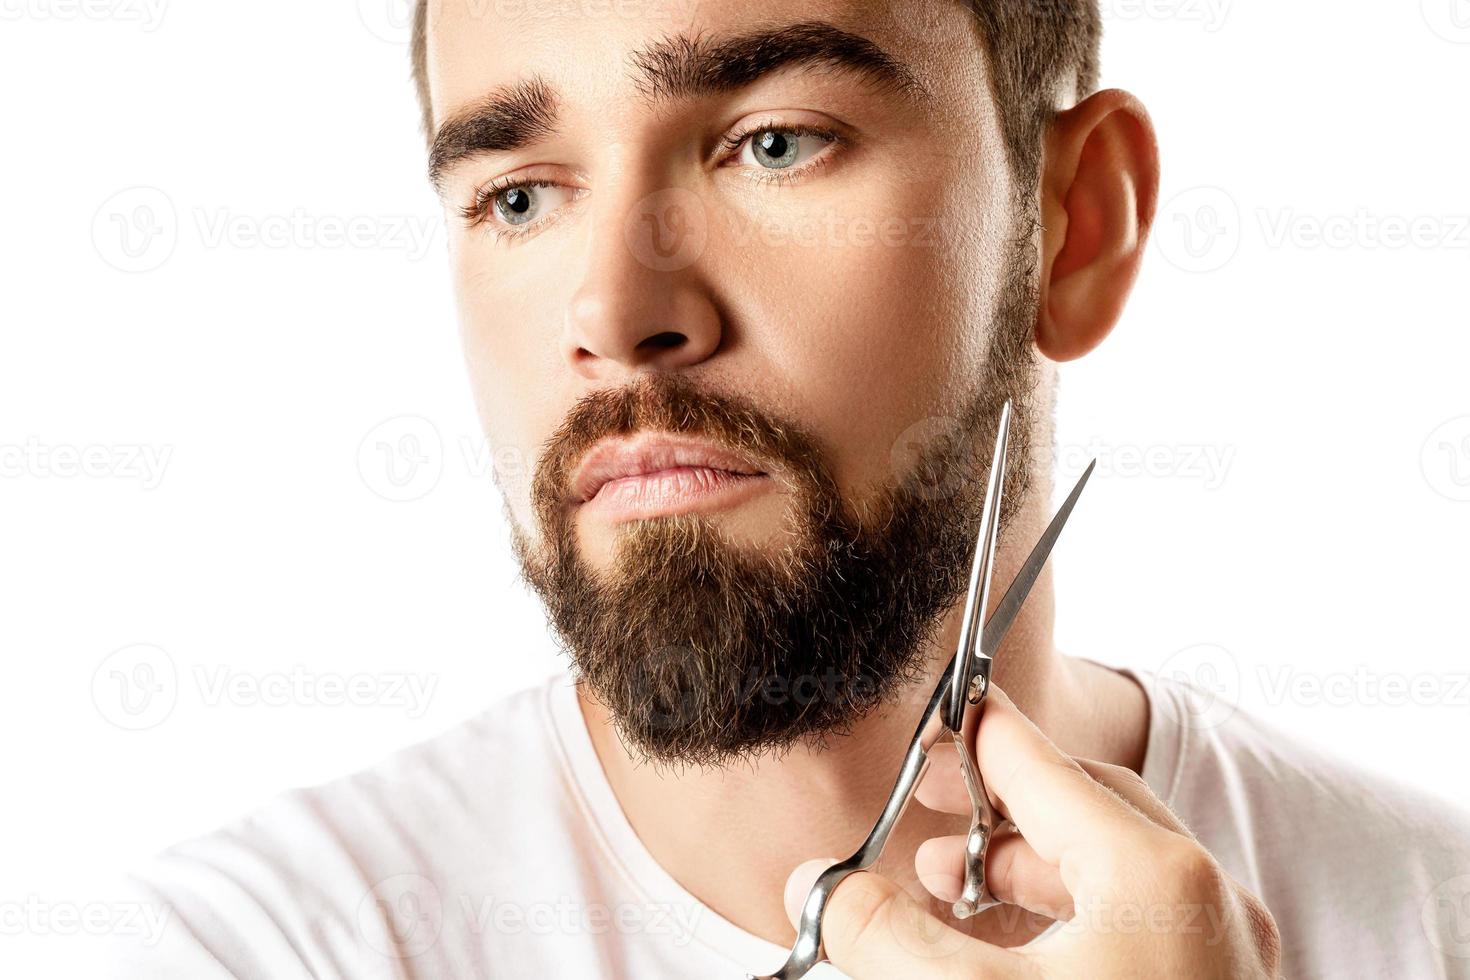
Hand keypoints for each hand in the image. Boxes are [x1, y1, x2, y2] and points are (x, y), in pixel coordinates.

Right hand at [782, 685, 1281, 978]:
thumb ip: (881, 932)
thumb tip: (817, 883)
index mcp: (1154, 876)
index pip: (1042, 764)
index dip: (975, 736)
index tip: (935, 717)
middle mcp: (1203, 903)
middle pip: (1082, 809)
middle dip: (992, 807)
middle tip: (927, 809)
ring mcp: (1216, 957)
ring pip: (1107, 871)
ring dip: (1020, 868)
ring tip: (947, 888)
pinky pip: (1130, 924)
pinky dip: (1058, 918)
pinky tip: (1001, 952)